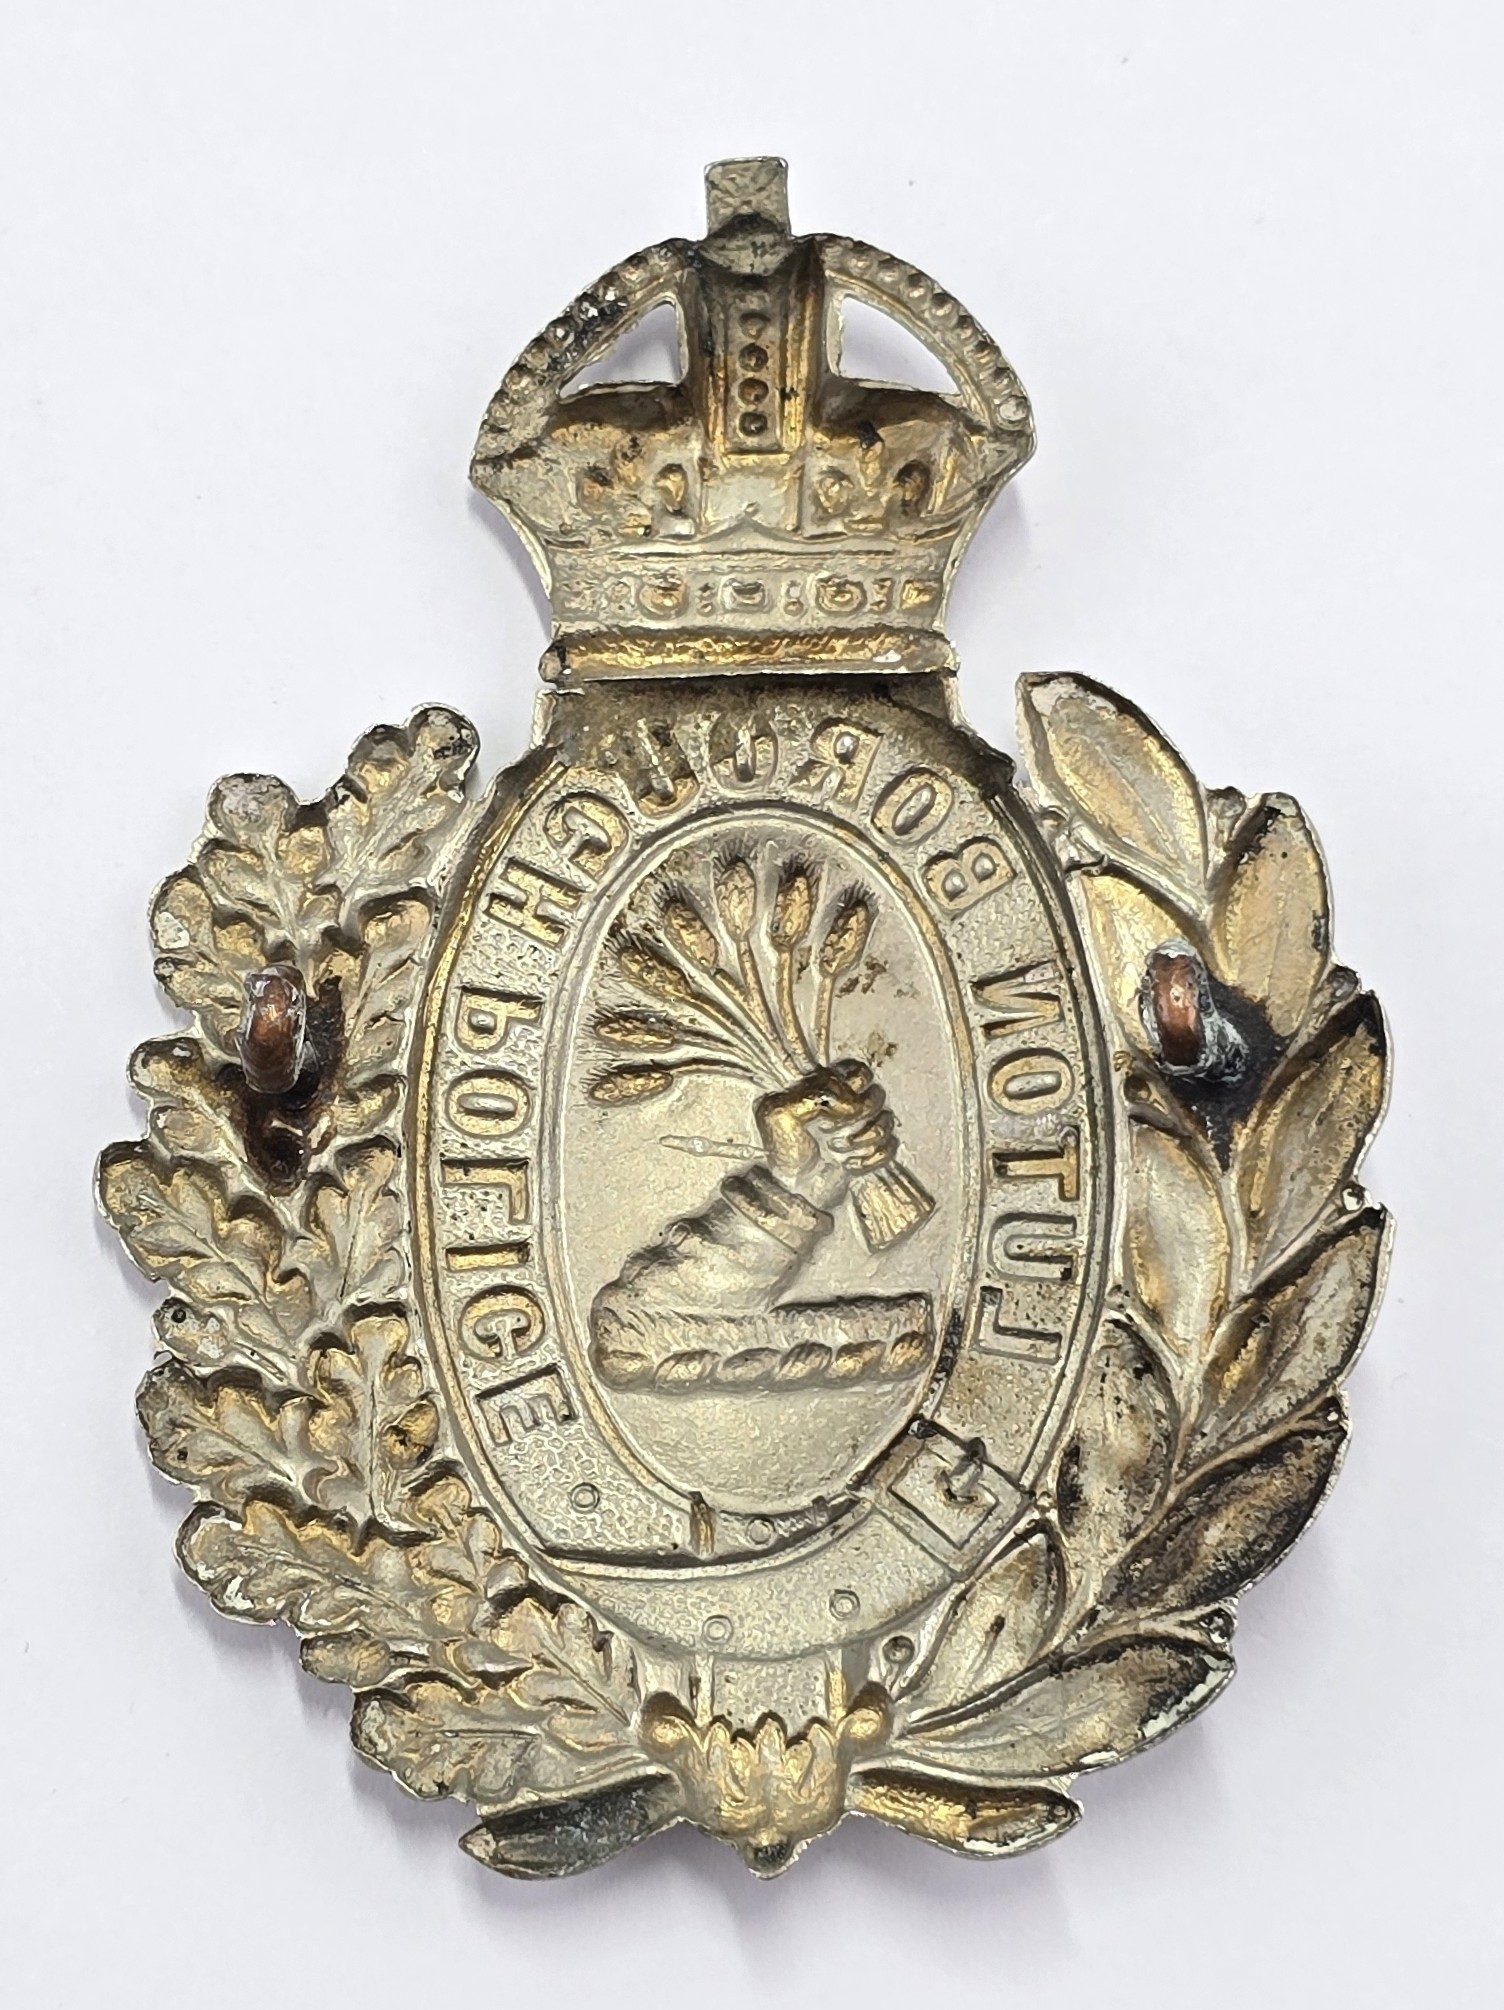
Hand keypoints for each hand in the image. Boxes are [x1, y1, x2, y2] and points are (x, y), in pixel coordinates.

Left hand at [755, 1060, 895, 1210]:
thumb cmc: (779, 1149)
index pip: (860, 1072)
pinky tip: (848, 1165)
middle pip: (877, 1096)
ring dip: (861, 1141)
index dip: (849, 1091)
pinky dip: (871, 1159)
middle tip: (826, 1133)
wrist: (788, 1188)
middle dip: (854, 1119)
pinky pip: (891, 1148)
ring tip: (835, 1150)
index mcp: (828, 1084)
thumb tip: (852, 1103)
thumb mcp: (778, 1112)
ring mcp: (864, 1126)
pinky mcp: (874, 1151)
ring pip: (887, 1122)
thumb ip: (813, 1095)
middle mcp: (850, 1102)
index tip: (826, 1112)